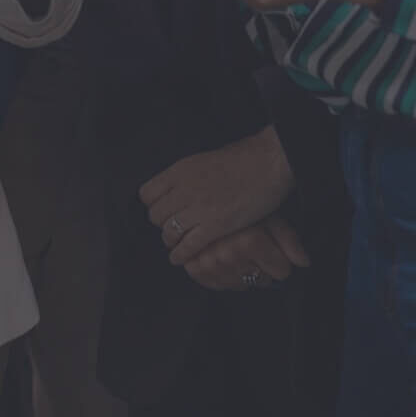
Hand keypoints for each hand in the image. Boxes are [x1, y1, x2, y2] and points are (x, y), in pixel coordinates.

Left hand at [143, 127, 292, 267]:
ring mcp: (199, 208)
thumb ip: (187, 176)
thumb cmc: (242, 158)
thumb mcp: (203, 160)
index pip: (147, 194)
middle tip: (172, 228)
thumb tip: (177, 185)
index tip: (161, 210)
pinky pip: (188, 246)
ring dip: (171, 240)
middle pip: (156, 216)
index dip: (153, 205)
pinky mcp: (215, 225)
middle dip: (162, 224)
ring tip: (175, 244)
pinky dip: (181, 254)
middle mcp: (184, 189)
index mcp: (179, 171)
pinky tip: (179, 258)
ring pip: (169, 232)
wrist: (268, 162)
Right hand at [180, 214, 310, 291]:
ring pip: (240, 285)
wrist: (207, 192)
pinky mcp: (193, 267)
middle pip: (261, 280)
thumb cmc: (243, 203)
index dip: (283, 263)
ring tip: (243, 255)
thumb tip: (304, 263)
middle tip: (258, 251)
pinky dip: (225, 278)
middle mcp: (227, 254)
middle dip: (264, 269)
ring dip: (245, 274)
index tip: (278, 255)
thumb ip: (289, 239)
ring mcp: (208, 263)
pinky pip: (217, 285)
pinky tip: (228, 263)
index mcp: (249, 241)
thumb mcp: (270, 215)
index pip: (281, 271)